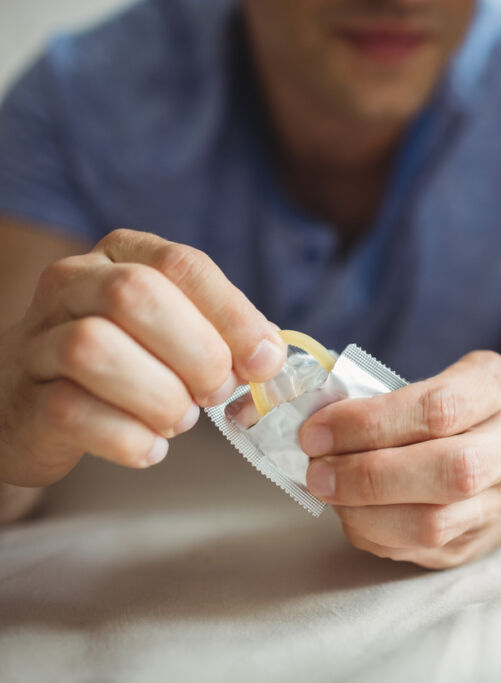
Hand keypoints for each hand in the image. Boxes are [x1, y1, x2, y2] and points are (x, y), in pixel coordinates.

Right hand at [0, 229, 285, 486]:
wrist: (32, 401)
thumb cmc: (126, 361)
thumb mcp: (175, 329)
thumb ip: (222, 332)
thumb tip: (270, 354)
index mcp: (122, 255)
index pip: (182, 265)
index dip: (233, 315)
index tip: (264, 361)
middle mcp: (73, 284)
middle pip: (135, 295)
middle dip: (196, 352)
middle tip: (216, 392)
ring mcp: (40, 340)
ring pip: (94, 349)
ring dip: (160, 396)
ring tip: (179, 418)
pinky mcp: (27, 400)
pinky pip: (72, 412)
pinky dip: (128, 437)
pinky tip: (150, 446)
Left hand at [299, 351, 500, 568]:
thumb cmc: (451, 405)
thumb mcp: (433, 374)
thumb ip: (382, 394)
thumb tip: (316, 423)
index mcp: (499, 387)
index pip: (438, 409)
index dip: (370, 423)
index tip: (316, 431)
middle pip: (450, 472)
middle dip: (369, 476)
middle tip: (317, 471)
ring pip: (435, 523)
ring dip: (365, 512)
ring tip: (328, 492)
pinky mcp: (477, 541)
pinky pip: (419, 550)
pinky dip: (372, 533)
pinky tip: (350, 512)